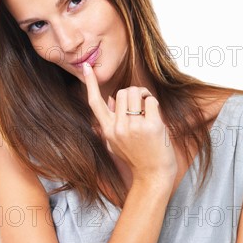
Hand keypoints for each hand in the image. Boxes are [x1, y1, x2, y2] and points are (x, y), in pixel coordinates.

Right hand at [82, 62, 176, 183]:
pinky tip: (155, 118)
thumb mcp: (115, 143)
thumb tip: (110, 98)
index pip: (94, 103)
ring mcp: (133, 127)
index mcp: (107, 130)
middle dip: (133, 94)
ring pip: (136, 93)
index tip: (86, 67)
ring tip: (148, 110)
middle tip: (141, 105)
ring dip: (144, 96)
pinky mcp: (150, 126)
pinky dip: (154, 105)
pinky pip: (150, 101)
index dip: (90, 83)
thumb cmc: (137, 158)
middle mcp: (117, 127)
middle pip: (122, 92)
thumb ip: (111, 122)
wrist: (153, 175)